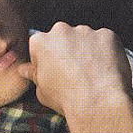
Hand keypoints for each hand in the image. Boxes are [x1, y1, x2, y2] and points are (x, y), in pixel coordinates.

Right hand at [17, 22, 131, 114]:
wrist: (98, 102)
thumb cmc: (66, 99)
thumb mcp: (42, 91)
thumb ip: (34, 75)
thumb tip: (25, 69)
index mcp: (40, 42)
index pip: (40, 46)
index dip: (46, 60)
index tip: (54, 72)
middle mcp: (61, 30)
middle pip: (63, 38)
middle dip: (67, 51)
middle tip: (74, 72)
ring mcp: (86, 31)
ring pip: (85, 38)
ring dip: (86, 50)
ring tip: (92, 73)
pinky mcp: (107, 35)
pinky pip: (104, 41)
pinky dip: (105, 52)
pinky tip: (106, 70)